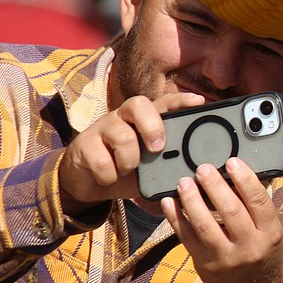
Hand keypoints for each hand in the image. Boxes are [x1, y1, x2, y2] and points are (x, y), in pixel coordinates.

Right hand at [59, 92, 203, 210]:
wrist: (88, 182)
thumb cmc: (126, 170)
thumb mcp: (151, 168)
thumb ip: (170, 166)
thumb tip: (196, 176)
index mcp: (144, 120)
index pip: (164, 102)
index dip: (180, 100)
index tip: (198, 102)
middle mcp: (124, 117)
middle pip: (138, 104)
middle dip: (152, 126)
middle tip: (157, 148)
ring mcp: (102, 128)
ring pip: (121, 136)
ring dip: (129, 160)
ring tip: (127, 170)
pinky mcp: (84, 144)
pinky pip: (101, 160)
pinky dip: (109, 175)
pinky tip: (108, 177)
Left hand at [160, 157, 282, 282]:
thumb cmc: (261, 252)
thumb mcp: (270, 231)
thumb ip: (256, 207)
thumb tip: (236, 174)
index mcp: (269, 233)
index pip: (258, 201)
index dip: (244, 179)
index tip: (232, 162)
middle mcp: (248, 246)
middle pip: (230, 211)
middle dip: (214, 186)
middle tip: (203, 169)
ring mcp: (224, 257)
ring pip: (204, 225)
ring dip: (191, 200)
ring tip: (184, 182)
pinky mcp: (204, 263)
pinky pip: (186, 238)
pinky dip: (175, 218)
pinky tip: (169, 202)